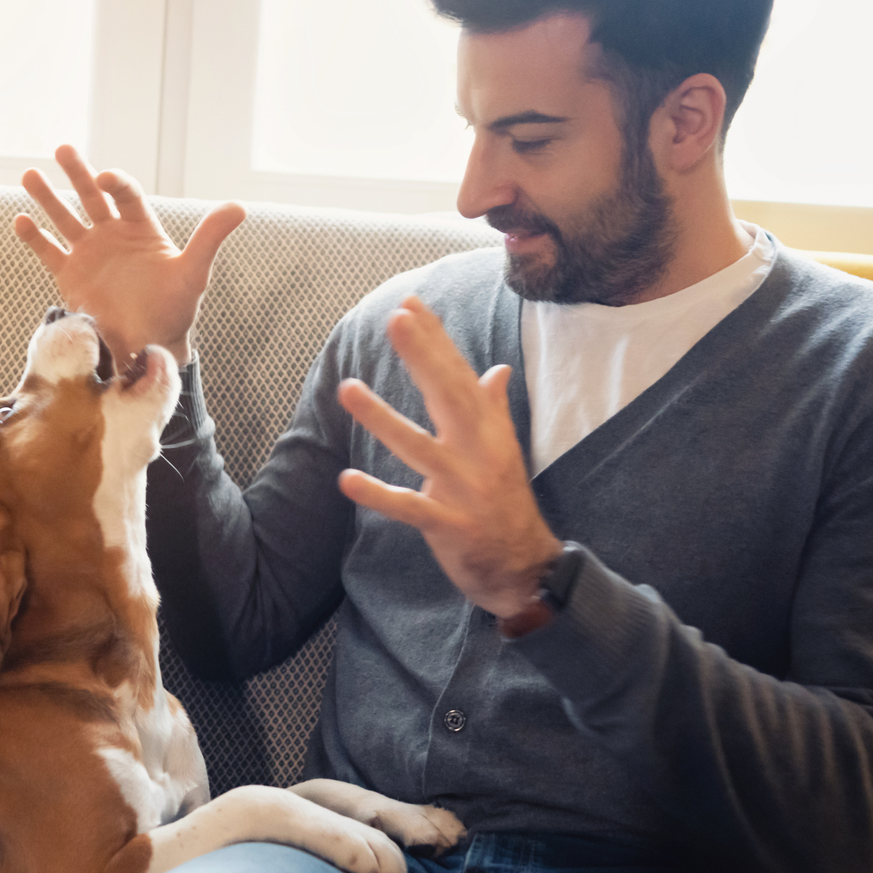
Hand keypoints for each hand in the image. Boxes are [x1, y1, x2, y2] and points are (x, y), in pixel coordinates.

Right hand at [13, 145, 245, 364]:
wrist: (150, 346)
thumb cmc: (175, 309)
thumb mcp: (194, 273)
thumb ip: (210, 238)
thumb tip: (240, 206)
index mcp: (141, 229)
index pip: (126, 195)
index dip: (114, 182)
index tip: (102, 178)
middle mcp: (113, 235)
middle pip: (92, 196)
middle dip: (78, 173)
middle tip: (62, 149)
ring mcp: (89, 254)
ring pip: (65, 218)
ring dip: (47, 197)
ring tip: (29, 174)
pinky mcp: (70, 276)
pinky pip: (49, 252)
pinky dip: (34, 237)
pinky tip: (19, 220)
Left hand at [336, 296, 561, 619]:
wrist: (525, 569)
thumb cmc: (506, 505)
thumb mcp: (504, 453)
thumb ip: (494, 409)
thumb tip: (497, 370)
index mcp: (489, 432)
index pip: (459, 375)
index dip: (436, 340)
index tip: (410, 303)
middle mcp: (479, 453)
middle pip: (448, 397)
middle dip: (422, 357)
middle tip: (395, 319)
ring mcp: (464, 490)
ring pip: (419, 447)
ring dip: (382, 418)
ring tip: (347, 388)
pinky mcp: (449, 526)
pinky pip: (409, 507)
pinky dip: (379, 494)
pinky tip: (347, 479)